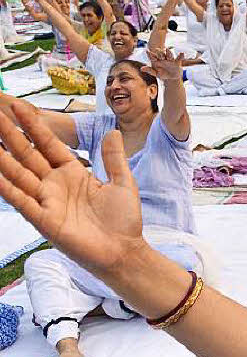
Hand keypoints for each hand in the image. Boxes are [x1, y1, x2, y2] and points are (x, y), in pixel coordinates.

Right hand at [0, 103, 144, 277]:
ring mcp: (47, 201)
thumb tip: (112, 131)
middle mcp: (55, 184)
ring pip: (18, 174)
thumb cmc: (124, 220)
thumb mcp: (122, 183)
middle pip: (27, 154)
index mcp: (72, 173)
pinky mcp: (45, 220)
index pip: (48, 144)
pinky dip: (7, 189)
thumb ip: (114, 158)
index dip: (34, 125)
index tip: (20, 106)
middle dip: (10, 134)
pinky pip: (22, 201)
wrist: (124, 251)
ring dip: (2, 158)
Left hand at [144, 48, 184, 80]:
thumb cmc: (162, 75)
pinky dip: (181, 56)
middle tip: (158, 51)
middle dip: (159, 52)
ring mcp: (170, 59)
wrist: (172, 78)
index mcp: (157, 60)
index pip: (153, 56)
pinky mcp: (177, 62)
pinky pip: (179, 58)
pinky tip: (182, 53)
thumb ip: (149, 70)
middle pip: (161, 54)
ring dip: (168, 53)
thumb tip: (141, 69)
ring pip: (169, 54)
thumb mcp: (156, 73)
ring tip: (168, 50)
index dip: (150, 54)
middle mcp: (163, 58)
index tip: (147, 51)